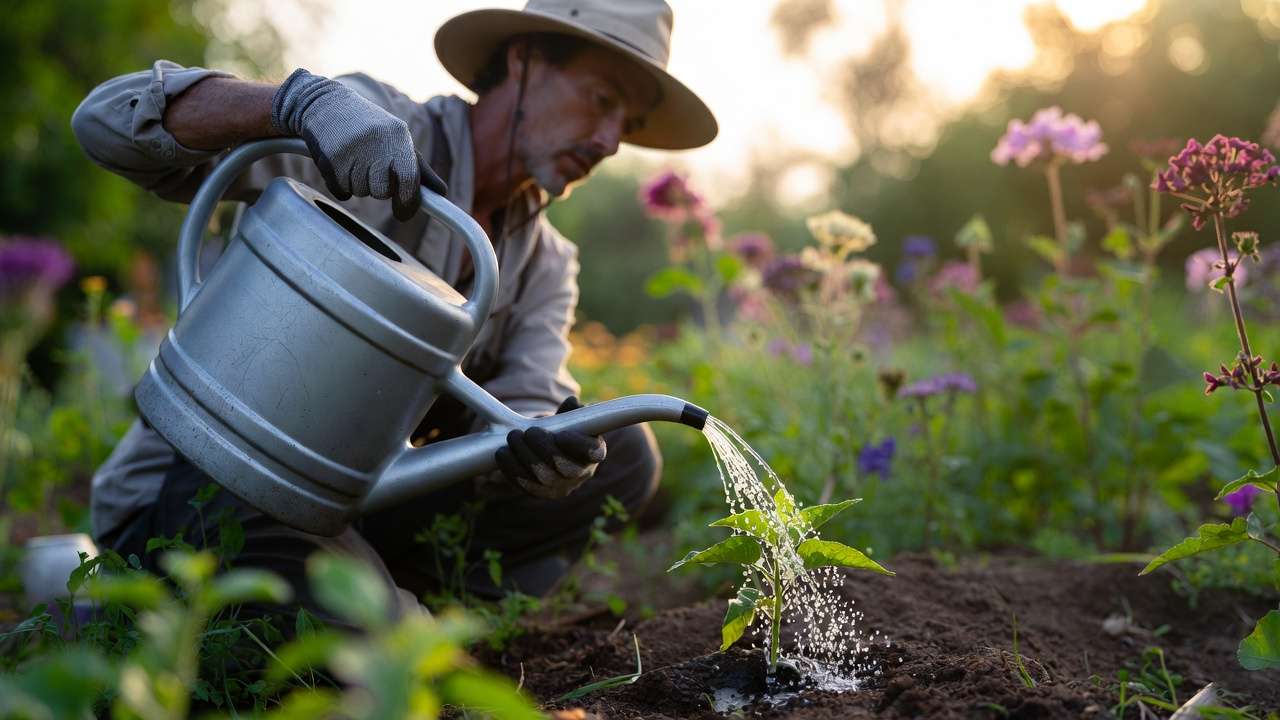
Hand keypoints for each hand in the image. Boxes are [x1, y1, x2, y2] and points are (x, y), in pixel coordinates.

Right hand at [271, 69, 446, 220]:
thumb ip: (419, 168)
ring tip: (353, 160)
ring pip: (360, 192)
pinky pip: (340, 191)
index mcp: (398, 136)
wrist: (325, 103)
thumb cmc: (369, 126)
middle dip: (377, 188)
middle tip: (371, 170)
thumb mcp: (396, 138)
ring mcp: (351, 149)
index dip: (408, 202)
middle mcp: (376, 141)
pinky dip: (340, 185)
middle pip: (382, 192)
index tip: (403, 214)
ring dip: (358, 184)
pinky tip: (339, 163)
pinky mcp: (329, 157)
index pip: (409, 179)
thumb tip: (441, 192)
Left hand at [495, 397, 606, 499]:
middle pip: (566, 469)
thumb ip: (572, 411)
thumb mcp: (571, 418)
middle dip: (544, 450)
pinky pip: (527, 487)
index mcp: (594, 452)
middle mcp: (581, 474)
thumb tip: (572, 403)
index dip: (578, 446)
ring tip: (513, 437)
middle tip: (529, 432)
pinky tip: (503, 454)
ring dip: (524, 458)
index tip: (561, 435)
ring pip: (544, 479)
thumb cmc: (565, 430)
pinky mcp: (542, 493)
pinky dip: (512, 470)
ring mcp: (562, 487)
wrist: (553, 449)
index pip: (593, 453)